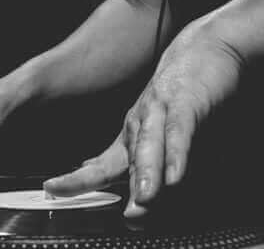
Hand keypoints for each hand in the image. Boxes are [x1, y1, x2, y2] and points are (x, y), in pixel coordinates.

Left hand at [44, 19, 243, 215]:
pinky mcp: (187, 100)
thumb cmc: (186, 90)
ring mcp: (162, 108)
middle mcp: (142, 120)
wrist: (210, 45)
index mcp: (134, 132)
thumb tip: (119, 185)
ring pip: (151, 145)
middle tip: (123, 219)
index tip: (52, 190)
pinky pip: (180, 130)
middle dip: (118, 189)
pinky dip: (177, 152)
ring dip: (148, 174)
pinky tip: (175, 174)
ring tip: (145, 200)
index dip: (78, 179)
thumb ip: (146, 159)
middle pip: (127, 162)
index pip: (102, 165)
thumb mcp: (165, 128)